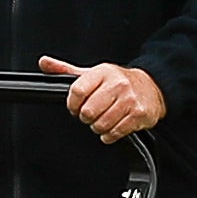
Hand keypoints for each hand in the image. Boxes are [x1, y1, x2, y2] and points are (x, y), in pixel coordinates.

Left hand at [38, 56, 165, 142]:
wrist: (152, 87)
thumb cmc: (118, 81)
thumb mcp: (92, 73)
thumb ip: (66, 70)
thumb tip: (44, 62)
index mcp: (102, 72)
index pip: (77, 92)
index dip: (72, 105)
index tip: (74, 108)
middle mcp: (117, 84)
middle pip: (88, 111)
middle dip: (86, 117)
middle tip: (91, 114)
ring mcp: (129, 100)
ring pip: (100, 124)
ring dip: (98, 127)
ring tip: (104, 119)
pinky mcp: (138, 115)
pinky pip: (114, 133)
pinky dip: (109, 135)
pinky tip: (113, 126)